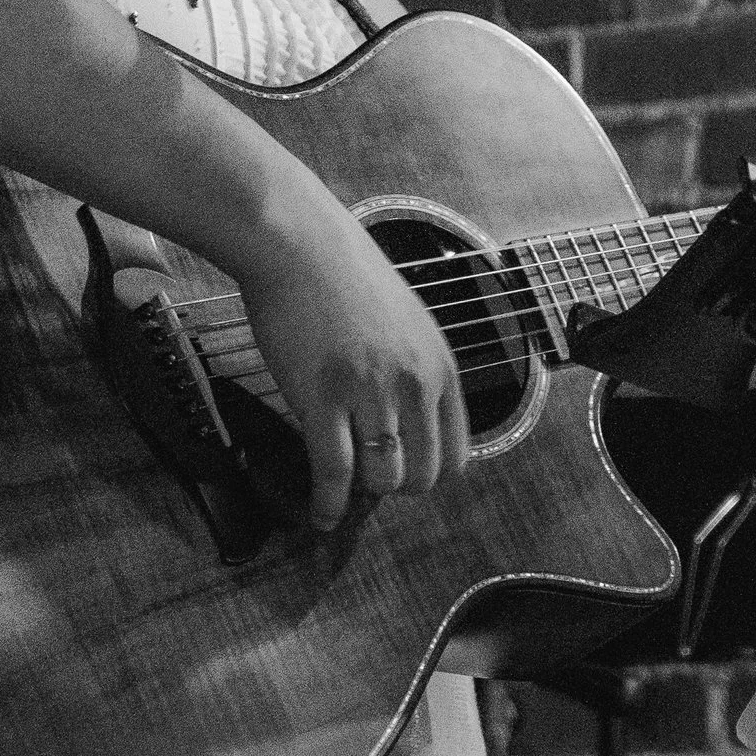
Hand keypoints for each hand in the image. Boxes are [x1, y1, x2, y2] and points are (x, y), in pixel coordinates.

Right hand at [233, 188, 470, 529]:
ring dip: (360, 491)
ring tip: (341, 486)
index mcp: (440, 365)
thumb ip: (413, 371)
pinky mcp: (324, 397)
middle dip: (394, 486)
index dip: (426, 473)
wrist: (298, 243)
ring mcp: (371, 391)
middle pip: (423, 475)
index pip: (456, 454)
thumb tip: (404, 422)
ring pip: (383, 479)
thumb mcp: (404, 323)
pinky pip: (334, 472)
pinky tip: (319, 512)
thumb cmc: (342, 276)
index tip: (401, 472)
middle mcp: (415, 382)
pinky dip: (327, 504)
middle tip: (365, 477)